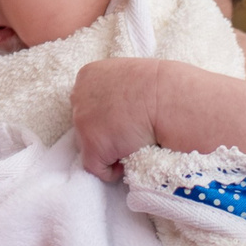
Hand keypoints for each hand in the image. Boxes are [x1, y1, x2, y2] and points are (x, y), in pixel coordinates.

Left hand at [72, 57, 205, 181]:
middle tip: (128, 133)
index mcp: (88, 75)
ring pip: (89, 144)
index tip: (123, 118)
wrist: (167, 99)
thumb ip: (114, 88)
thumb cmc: (159, 86)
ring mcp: (82, 121)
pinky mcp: (92, 146)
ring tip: (133, 144)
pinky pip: (97, 168)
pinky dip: (112, 170)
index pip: (88, 101)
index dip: (105, 114)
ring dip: (109, 148)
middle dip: (104, 131)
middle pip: (85, 122)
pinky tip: (130, 160)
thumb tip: (117, 106)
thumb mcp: (128, 75)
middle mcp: (78, 96)